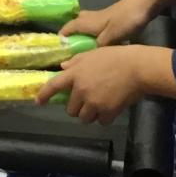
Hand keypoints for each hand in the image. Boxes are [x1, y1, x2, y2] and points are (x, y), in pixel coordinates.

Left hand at [36, 45, 157, 123]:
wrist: (137, 68)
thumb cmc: (115, 57)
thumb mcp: (92, 54)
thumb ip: (75, 62)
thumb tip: (62, 67)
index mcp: (75, 74)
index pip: (54, 86)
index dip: (44, 95)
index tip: (38, 102)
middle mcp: (81, 90)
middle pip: (70, 109)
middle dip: (76, 107)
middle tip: (85, 101)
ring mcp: (94, 102)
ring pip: (84, 118)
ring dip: (89, 114)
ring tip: (98, 105)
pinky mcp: (107, 112)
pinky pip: (100, 122)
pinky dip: (103, 118)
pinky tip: (110, 109)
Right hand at [60, 0, 153, 45]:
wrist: (142, 5)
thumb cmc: (124, 20)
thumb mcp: (110, 36)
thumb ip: (98, 46)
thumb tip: (88, 56)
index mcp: (87, 22)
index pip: (68, 28)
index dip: (62, 36)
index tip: (57, 48)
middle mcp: (91, 18)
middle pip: (76, 23)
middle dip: (71, 33)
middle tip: (70, 47)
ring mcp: (102, 18)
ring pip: (86, 24)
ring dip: (82, 33)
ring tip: (84, 47)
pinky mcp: (112, 20)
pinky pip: (96, 27)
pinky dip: (93, 34)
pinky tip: (101, 44)